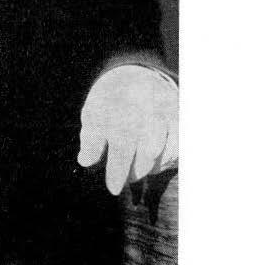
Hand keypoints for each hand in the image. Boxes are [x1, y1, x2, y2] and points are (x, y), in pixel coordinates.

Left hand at [77, 66, 177, 194]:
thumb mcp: (92, 115)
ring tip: (138, 170)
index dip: (117, 170)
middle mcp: (143, 104)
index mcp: (118, 102)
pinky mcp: (178, 116)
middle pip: (144, 150)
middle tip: (127, 180)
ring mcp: (163, 110)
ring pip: (162, 150)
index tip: (113, 189)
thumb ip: (90, 138)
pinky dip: (166, 160)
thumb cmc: (109, 104)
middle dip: (134, 172)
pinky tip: (154, 162)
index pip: (121, 142)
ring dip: (149, 167)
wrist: (135, 75)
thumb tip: (85, 161)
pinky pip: (177, 147)